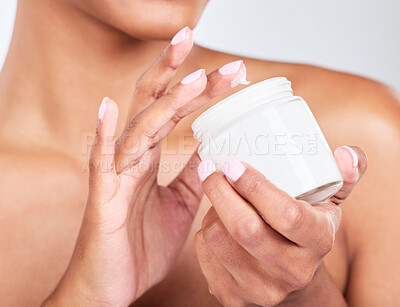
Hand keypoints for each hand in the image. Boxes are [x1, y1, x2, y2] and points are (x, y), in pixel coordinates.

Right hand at [43, 27, 247, 305]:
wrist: (112, 286)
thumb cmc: (142, 244)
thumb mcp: (181, 204)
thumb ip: (194, 175)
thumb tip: (214, 149)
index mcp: (150, 158)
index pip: (175, 111)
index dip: (200, 89)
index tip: (232, 74)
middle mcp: (132, 157)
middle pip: (155, 105)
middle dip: (180, 74)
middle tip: (206, 46)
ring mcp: (115, 173)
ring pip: (139, 127)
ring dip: (163, 100)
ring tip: (191, 76)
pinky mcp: (101, 196)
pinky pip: (100, 161)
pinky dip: (103, 134)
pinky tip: (107, 108)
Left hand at [195, 146, 366, 305]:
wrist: (292, 280)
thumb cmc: (306, 230)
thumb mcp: (330, 202)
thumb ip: (343, 175)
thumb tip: (345, 153)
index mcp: (318, 242)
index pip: (286, 214)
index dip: (255, 186)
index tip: (233, 164)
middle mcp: (291, 272)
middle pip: (245, 228)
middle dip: (219, 190)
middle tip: (210, 169)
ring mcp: (261, 289)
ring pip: (217, 237)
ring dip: (212, 210)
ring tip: (221, 199)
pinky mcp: (233, 297)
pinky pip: (203, 253)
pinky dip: (204, 232)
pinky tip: (217, 224)